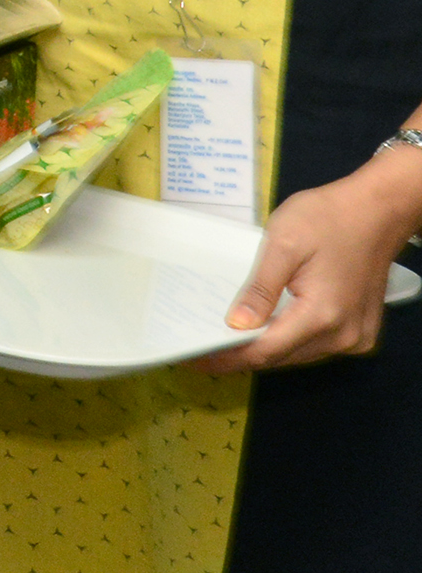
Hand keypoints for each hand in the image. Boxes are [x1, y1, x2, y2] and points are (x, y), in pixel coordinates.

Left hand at [194, 142, 421, 373]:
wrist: (376, 211)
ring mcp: (356, 336)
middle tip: (202, 350)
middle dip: (242, 356)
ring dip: (265, 349)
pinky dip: (289, 340)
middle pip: (282, 357)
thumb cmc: (327, 219)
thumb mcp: (283, 244)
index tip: (196, 360)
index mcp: (322, 315)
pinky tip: (265, 328)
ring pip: (299, 354)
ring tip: (226, 342)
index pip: (266, 350)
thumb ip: (261, 288)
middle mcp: (343, 336)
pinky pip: (316, 345)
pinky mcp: (361, 330)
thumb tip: (237, 325)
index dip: (229, 358)